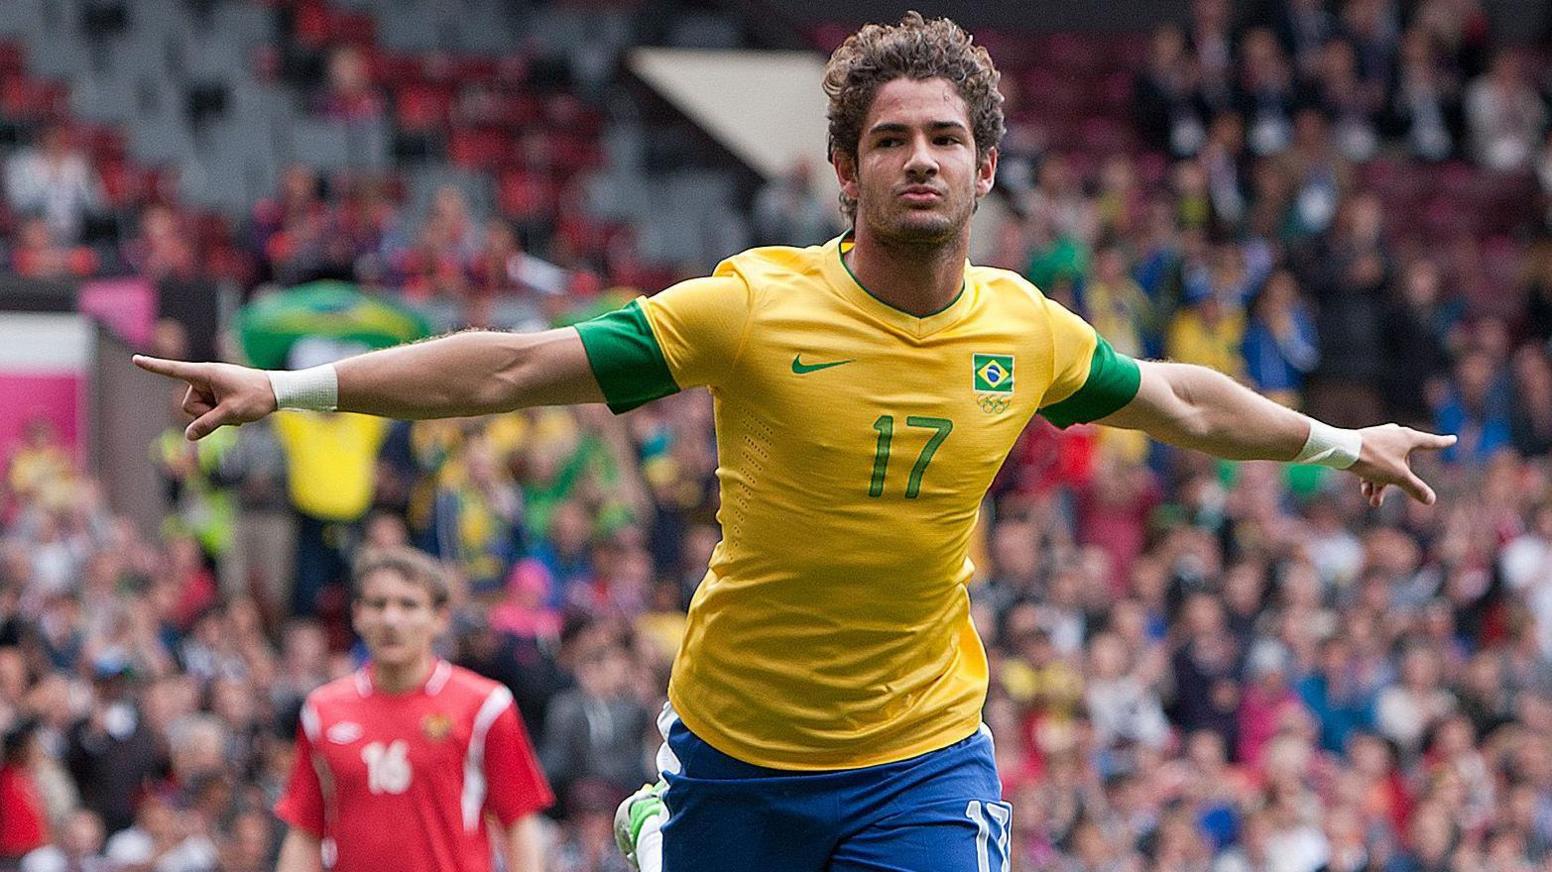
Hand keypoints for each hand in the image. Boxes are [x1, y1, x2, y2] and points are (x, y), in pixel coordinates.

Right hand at [133, 356, 277, 440]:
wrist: (277, 392)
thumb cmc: (256, 397)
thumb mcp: (231, 413)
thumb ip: (208, 424)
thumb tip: (188, 436)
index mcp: (206, 373)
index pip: (174, 370)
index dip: (154, 367)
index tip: (135, 359)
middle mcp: (205, 378)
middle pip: (188, 406)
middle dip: (206, 414)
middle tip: (230, 410)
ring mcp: (210, 387)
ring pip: (198, 412)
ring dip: (215, 416)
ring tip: (236, 409)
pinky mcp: (216, 394)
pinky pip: (208, 411)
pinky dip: (221, 416)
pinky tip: (237, 413)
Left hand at [1349, 423, 1455, 506]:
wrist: (1341, 449)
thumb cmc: (1373, 459)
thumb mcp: (1397, 477)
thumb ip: (1415, 488)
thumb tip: (1431, 500)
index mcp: (1408, 438)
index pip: (1431, 442)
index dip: (1442, 443)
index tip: (1453, 439)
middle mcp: (1395, 435)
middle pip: (1403, 463)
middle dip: (1393, 484)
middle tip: (1378, 502)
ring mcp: (1379, 438)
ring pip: (1386, 465)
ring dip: (1380, 484)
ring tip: (1371, 500)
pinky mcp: (1364, 443)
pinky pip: (1374, 461)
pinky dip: (1371, 475)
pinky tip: (1364, 490)